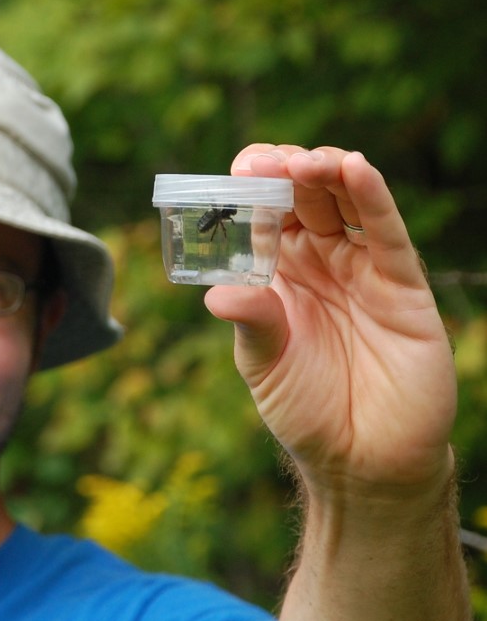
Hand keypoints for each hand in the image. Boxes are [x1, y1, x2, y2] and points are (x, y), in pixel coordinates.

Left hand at [204, 144, 456, 499]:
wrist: (363, 459)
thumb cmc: (306, 409)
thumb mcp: (265, 365)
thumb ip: (252, 323)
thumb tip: (217, 295)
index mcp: (277, 274)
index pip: (264, 214)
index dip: (253, 188)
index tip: (241, 173)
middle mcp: (319, 262)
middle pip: (303, 197)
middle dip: (287, 172)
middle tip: (271, 162)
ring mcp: (361, 269)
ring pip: (345, 203)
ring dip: (327, 173)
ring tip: (308, 162)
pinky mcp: (402, 285)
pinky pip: (386, 233)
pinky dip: (372, 198)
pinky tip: (356, 169)